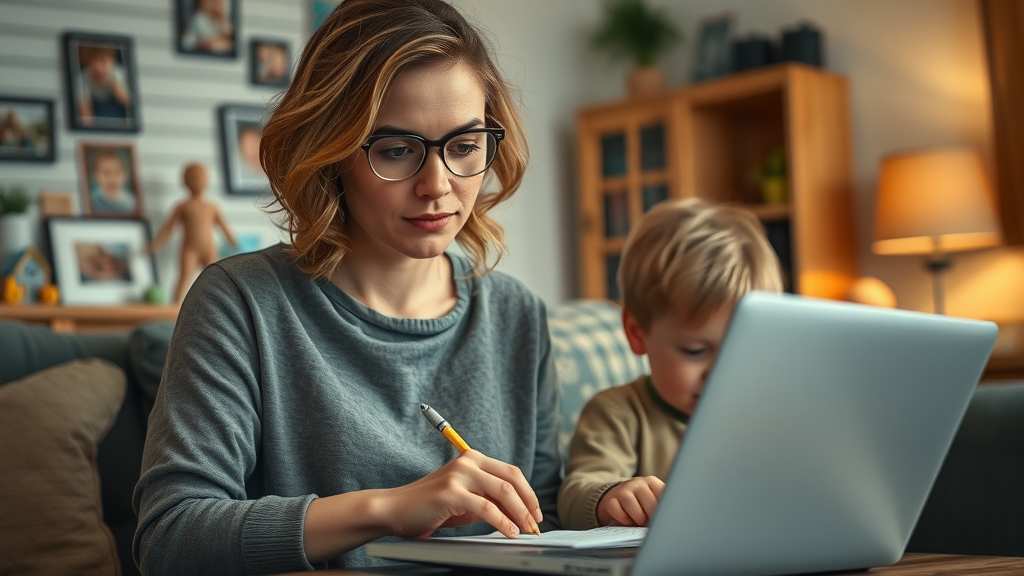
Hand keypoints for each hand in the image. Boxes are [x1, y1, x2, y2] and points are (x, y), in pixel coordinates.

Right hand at [382, 450, 542, 539]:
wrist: (395, 509)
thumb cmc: (431, 507)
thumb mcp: (466, 501)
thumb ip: (489, 501)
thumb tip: (519, 512)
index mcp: (473, 459)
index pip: (511, 473)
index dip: (528, 493)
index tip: (535, 512)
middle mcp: (468, 462)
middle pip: (511, 478)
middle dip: (528, 502)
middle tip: (535, 523)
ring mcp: (459, 475)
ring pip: (502, 491)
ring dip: (519, 513)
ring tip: (525, 529)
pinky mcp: (451, 493)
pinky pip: (485, 507)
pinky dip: (501, 521)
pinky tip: (509, 531)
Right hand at [596, 476, 663, 526]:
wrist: (617, 497)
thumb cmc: (641, 503)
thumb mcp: (654, 499)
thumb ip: (662, 505)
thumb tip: (671, 519)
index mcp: (652, 482)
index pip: (663, 494)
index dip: (665, 510)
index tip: (665, 519)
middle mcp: (638, 483)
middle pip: (649, 501)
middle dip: (652, 517)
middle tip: (652, 523)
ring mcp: (623, 490)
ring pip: (631, 503)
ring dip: (638, 518)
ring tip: (640, 522)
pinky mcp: (610, 499)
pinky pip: (616, 509)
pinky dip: (623, 518)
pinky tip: (627, 521)